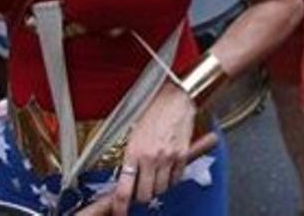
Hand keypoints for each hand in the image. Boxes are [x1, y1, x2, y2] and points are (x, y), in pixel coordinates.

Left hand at [109, 83, 195, 214]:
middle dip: (141, 197)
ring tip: (154, 177)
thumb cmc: (154, 112)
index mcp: (134, 152)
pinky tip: (167, 171)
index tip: (120, 212)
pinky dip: (171, 180)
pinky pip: (176, 179)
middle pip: (145, 195)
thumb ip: (130, 158)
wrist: (176, 98)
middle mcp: (151, 158)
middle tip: (139, 191)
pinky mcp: (183, 156)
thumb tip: (125, 178)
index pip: (124, 190)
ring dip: (156, 188)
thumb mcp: (133, 134)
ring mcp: (168, 158)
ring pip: (161, 189)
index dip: (120, 206)